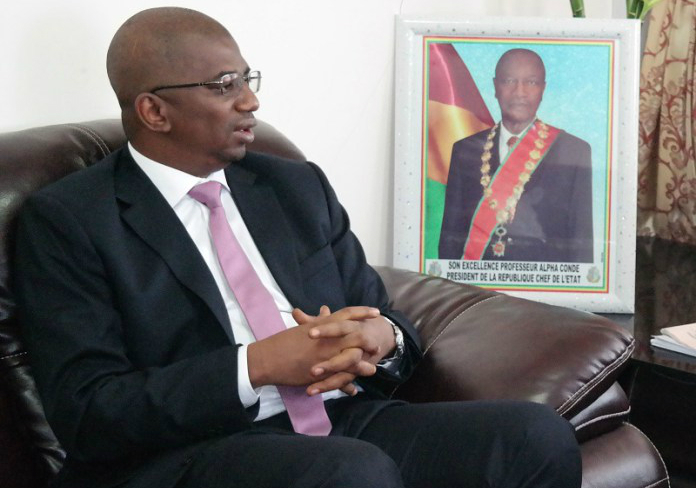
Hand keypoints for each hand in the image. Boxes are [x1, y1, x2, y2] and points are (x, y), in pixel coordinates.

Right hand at [246, 306, 381, 390]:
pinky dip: (346, 385)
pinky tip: (353, 390)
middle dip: (368, 341)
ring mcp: (325, 356)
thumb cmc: (283, 341)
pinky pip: (338, 379)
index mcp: (323, 326)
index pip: (347, 315)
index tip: (376, 313)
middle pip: (355, 337)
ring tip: (373, 370)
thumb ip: (318, 320)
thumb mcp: (303, 328)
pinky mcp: (320, 373)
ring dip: (362, 366)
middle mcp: (327, 339)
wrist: (268, 358)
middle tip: (378, 345)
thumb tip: (326, 310)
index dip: (363, 313)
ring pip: (351, 360)